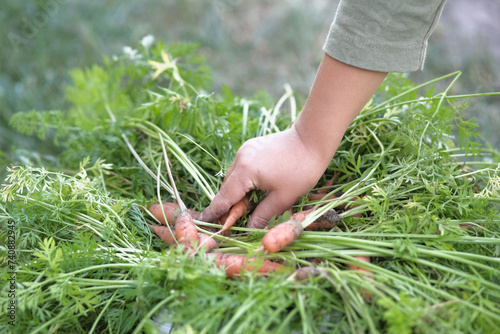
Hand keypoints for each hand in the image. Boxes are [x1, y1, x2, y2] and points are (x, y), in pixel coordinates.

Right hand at [198, 126, 329, 227]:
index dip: (214, 212)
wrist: (312, 139)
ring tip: (249, 206)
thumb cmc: (301, 170)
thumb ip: (263, 214)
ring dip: (237, 192)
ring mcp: (245, 150)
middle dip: (228, 204)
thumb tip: (249, 228)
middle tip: (232, 221)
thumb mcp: (283, 198)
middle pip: (227, 187)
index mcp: (245, 171)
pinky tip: (255, 188)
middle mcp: (240, 158)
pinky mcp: (252, 146)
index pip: (224, 197)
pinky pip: (242, 168)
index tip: (203, 222)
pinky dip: (244, 180)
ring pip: (234, 177)